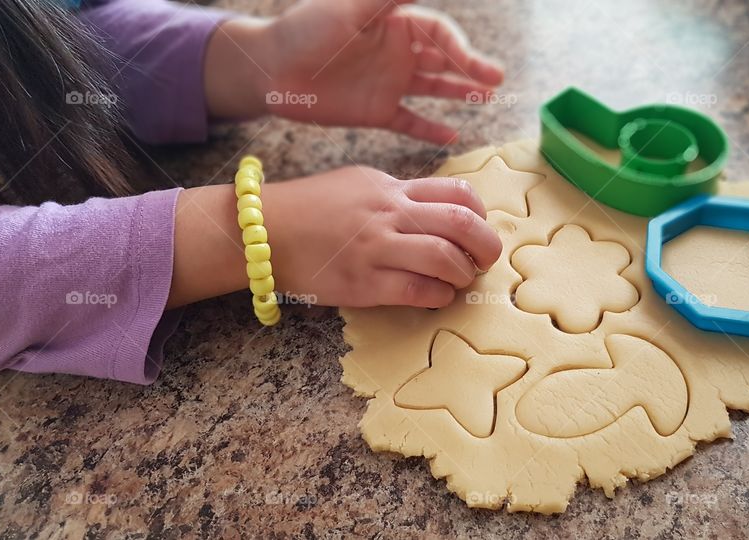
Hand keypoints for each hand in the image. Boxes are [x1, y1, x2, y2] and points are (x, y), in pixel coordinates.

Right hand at [168, 168, 501, 308]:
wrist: (261, 231)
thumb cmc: (308, 208)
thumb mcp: (357, 184)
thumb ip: (396, 194)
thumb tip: (434, 211)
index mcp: (391, 187)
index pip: (457, 193)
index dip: (480, 214)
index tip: (478, 230)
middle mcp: (389, 213)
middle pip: (462, 222)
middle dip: (487, 245)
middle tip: (486, 261)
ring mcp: (376, 248)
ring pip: (445, 258)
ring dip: (463, 274)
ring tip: (459, 281)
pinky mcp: (363, 282)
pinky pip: (418, 290)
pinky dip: (438, 296)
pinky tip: (437, 297)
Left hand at [205, 0, 503, 143]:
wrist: (270, 69)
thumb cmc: (305, 30)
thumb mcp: (348, 8)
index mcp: (393, 25)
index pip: (438, 34)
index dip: (459, 47)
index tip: (474, 64)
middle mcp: (396, 53)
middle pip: (444, 60)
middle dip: (471, 69)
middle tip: (496, 81)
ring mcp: (389, 83)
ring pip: (434, 88)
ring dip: (460, 93)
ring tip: (486, 99)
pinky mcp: (376, 111)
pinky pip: (410, 122)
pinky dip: (430, 129)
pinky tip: (452, 135)